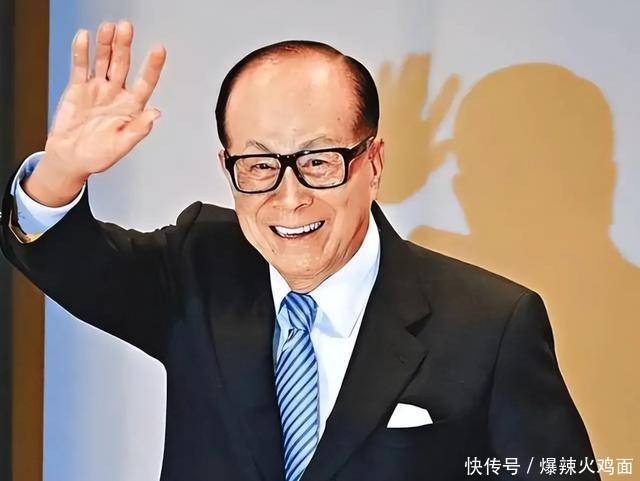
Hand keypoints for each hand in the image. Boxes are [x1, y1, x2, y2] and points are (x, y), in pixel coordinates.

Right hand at [24, 20, 165, 205]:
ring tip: (108, 28)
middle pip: (123, 64)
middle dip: (125, 46)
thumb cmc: (97, 156)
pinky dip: (82, 52)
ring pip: (103, 60)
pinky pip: (81, 66)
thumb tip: (156, 115)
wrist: (69, 159)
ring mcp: (98, 89)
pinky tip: (85, 38)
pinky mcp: (78, 88)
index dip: (152, 66)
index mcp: (131, 108)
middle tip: (126, 28)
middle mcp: (116, 94)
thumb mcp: (120, 146)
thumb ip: (138, 130)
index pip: (145, 82)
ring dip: (106, 44)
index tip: (159, 49)